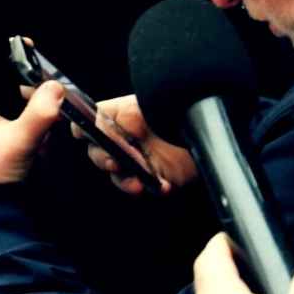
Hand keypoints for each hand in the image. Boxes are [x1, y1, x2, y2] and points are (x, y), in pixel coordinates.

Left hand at [0, 66, 63, 206]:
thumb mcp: (21, 139)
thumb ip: (41, 112)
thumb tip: (57, 87)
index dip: (10, 58)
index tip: (33, 57)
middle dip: (25, 92)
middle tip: (47, 100)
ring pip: (2, 103)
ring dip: (24, 111)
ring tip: (42, 123)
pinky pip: (1, 121)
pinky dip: (18, 125)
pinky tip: (35, 139)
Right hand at [73, 94, 196, 195]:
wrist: (211, 126)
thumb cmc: (179, 107)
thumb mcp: (142, 105)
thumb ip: (113, 115)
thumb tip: (95, 129)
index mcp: (118, 116)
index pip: (87, 123)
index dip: (82, 129)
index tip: (87, 135)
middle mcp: (125, 137)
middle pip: (97, 152)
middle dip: (103, 158)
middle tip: (116, 160)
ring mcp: (139, 158)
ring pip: (117, 175)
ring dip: (124, 180)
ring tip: (138, 181)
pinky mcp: (156, 176)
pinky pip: (146, 188)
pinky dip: (153, 188)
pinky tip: (163, 184)